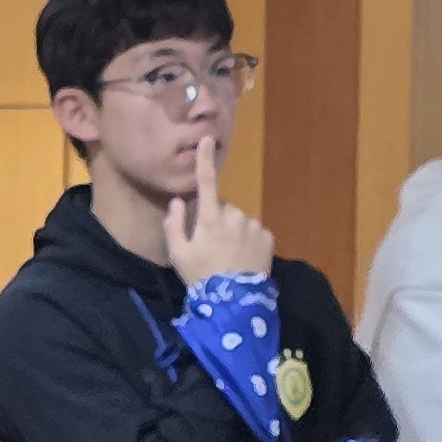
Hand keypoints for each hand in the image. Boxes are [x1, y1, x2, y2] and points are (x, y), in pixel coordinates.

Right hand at [159, 137, 276, 287]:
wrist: (233, 302)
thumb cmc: (201, 277)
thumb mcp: (178, 254)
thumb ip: (174, 224)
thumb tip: (177, 201)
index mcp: (210, 217)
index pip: (206, 182)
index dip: (205, 160)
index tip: (207, 139)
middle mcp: (234, 215)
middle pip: (223, 208)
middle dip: (218, 221)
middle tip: (212, 248)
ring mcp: (253, 225)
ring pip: (240, 221)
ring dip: (235, 233)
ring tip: (229, 257)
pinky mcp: (267, 237)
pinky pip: (255, 233)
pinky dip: (250, 242)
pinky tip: (243, 260)